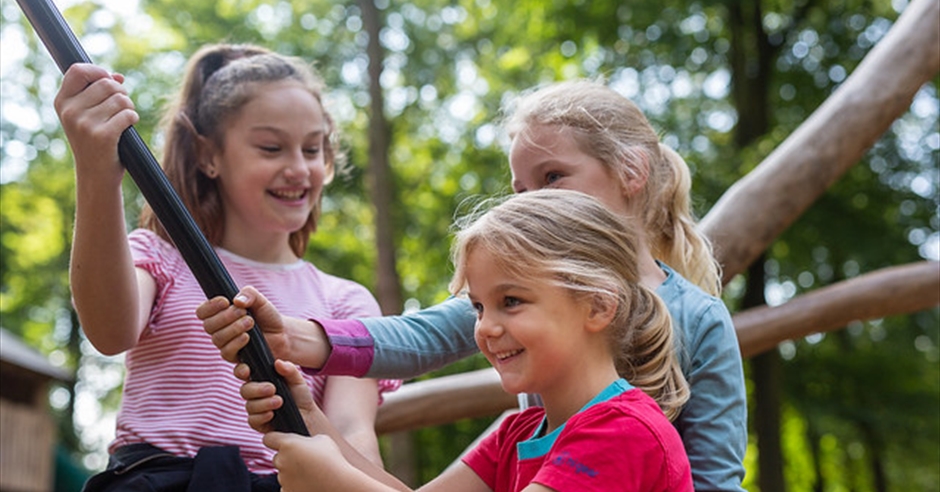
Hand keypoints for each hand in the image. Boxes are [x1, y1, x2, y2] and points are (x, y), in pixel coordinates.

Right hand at [54, 63, 137, 187]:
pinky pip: (128, 114)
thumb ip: (99, 92)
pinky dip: (133, 118)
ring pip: (121, 98)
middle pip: (107, 83)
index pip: (77, 70)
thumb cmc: (94, 141)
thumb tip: (118, 76)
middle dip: (121, 92)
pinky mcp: (102, 135)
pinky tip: (128, 127)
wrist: (95, 174)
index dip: (98, 71)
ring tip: (124, 118)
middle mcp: (70, 111)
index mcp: (62, 102)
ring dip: (129, 106)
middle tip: (122, 106)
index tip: (109, 81)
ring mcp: (85, 124)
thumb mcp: (88, 115)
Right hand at [197, 286, 329, 366]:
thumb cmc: (267, 316)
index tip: (226, 301)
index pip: (202, 312)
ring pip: (218, 341)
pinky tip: (248, 344)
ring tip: (251, 323)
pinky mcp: (239, 361)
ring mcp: (228, 347)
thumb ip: (249, 294)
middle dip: (226, 317)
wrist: (283, 334)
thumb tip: (237, 301)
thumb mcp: (261, 301)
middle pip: (209, 327)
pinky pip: (231, 361)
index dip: (210, 306)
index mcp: (220, 316)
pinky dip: (238, 353)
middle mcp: (220, 332)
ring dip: (234, 330)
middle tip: (245, 314)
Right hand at [237, 359, 318, 433]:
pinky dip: (261, 416)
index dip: (241, 370)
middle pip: (244, 390)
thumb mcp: (297, 380)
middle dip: (256, 389)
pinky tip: (272, 414)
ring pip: (248, 405)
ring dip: (263, 403)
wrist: (308, 417)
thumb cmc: (300, 397)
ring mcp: (256, 409)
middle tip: (272, 389)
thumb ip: (289, 370)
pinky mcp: (259, 423)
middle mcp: (255, 394)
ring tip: (279, 401)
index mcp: (261, 380)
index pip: (244, 372)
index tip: (247, 371)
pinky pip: (252, 420)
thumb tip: (278, 362)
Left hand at [265, 432, 352, 491]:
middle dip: (287, 458)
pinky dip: (294, 485)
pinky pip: (286, 487)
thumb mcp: (322, 440)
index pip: (269, 438)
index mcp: (288, 444)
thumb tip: (303, 442)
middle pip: (277, 457)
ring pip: (282, 473)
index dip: (274, 439)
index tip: (279, 442)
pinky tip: (309, 483)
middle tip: (304, 460)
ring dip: (292, 472)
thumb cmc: (333, 460)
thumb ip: (306, 439)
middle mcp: (281, 461)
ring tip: (311, 473)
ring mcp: (282, 478)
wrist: (339, 485)